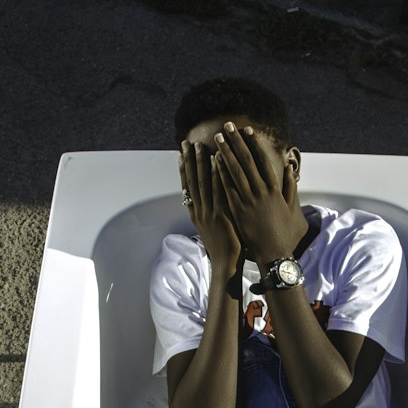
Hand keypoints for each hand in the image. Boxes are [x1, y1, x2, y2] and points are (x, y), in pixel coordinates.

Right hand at [179, 140, 241, 268]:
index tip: (181, 154)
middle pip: (192, 181)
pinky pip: (218, 190)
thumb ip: (209, 215)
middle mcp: (199, 211)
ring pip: (202, 183)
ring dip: (201, 162)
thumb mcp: (211, 230)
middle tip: (187, 142)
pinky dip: (216, 175)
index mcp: (196, 214)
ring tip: (200, 145)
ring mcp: (208, 212)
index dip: (183, 169)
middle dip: (189, 160)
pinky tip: (217, 161)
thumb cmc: (223, 249)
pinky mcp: (220, 215)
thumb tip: (208, 205)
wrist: (225, 265)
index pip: (187, 187)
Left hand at [212, 124, 302, 262]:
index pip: (262, 160)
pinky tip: (214, 162)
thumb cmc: (284, 233)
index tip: (247, 130)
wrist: (275, 254)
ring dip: (226, 153)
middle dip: (236, 142)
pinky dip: (221, 174)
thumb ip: (290, 186)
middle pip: (246, 161)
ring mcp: (249, 201)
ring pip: (235, 172)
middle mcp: (261, 191)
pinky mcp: (238, 211)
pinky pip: (228, 189)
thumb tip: (290, 167)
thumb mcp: (292, 208)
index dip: (254, 144)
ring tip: (217, 138)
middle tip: (227, 126)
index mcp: (274, 189)